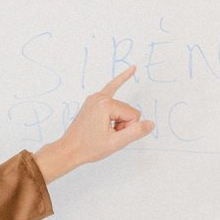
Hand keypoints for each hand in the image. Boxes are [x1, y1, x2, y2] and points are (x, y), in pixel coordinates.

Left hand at [33, 68, 153, 180]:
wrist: (69, 150)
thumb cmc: (88, 148)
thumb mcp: (115, 143)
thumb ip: (135, 132)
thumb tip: (151, 124)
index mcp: (106, 104)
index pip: (133, 115)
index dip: (127, 129)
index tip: (112, 136)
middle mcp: (100, 97)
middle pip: (127, 110)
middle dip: (122, 125)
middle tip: (107, 135)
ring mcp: (96, 98)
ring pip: (120, 108)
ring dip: (117, 121)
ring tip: (103, 131)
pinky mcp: (94, 101)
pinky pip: (111, 88)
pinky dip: (121, 80)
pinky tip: (132, 69)